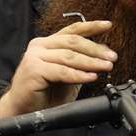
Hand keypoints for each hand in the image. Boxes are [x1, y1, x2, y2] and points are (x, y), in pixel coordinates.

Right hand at [0, 20, 115, 118]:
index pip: (72, 30)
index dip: (91, 26)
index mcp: (47, 43)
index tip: (108, 25)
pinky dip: (79, 75)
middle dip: (95, 49)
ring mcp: (35, 56)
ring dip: (91, 62)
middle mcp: (40, 46)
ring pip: (69, 56)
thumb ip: (81, 63)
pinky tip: (91, 77)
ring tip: (106, 67)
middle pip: (73, 42)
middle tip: (112, 57)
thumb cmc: (44, 94)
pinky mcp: (33, 69)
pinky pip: (62, 71)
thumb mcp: (68, 76)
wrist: (23, 110)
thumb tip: (103, 53)